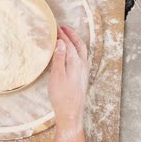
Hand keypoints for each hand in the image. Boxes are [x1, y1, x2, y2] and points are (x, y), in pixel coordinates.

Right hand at [48, 26, 89, 141]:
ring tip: (68, 38)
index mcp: (76, 63)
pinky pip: (82, 59)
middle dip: (72, 35)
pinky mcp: (82, 78)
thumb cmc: (62, 96)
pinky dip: (78, 51)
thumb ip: (59, 58)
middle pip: (79, 45)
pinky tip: (73, 55)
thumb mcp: (57, 76)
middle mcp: (82, 66)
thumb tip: (61, 43)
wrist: (71, 113)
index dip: (63, 36)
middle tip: (64, 28)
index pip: (69, 44)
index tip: (57, 28)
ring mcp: (83, 72)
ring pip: (82, 52)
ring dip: (76, 42)